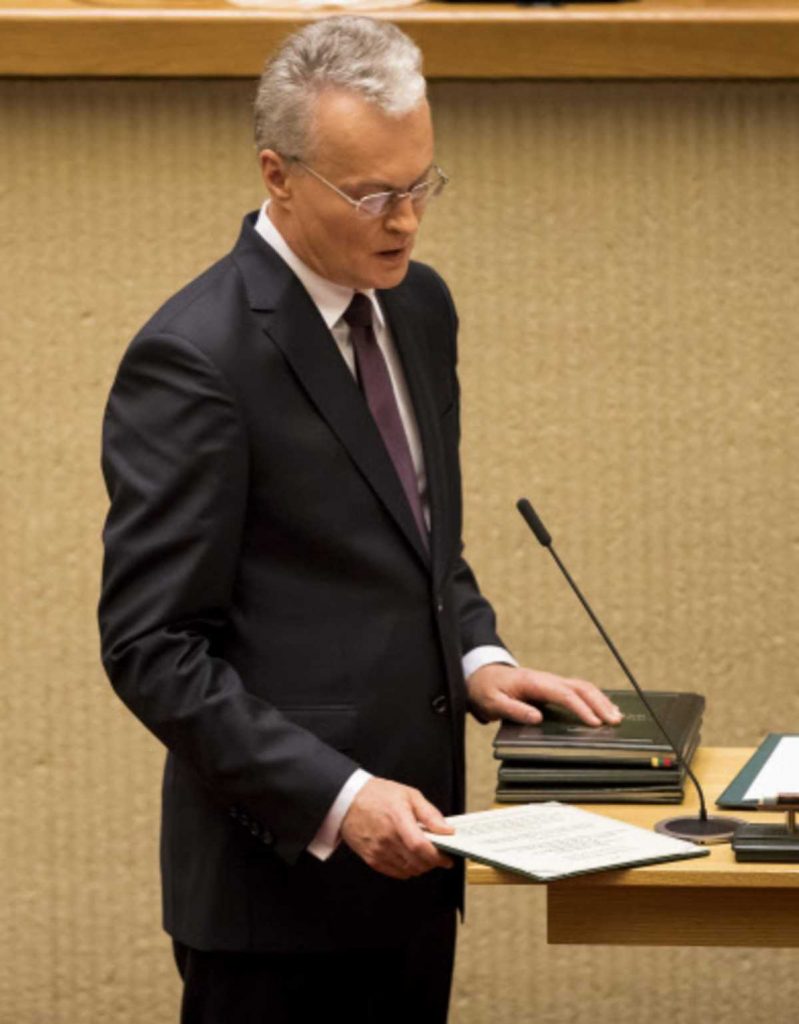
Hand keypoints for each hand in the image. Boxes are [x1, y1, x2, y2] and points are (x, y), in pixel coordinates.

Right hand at [340, 777, 454, 879]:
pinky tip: (409, 858)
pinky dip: (407, 869)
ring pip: (408, 870)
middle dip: (432, 863)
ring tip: (423, 855)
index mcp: (398, 818)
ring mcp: (378, 850)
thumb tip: (447, 830)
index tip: (447, 858)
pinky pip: (395, 872)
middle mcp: (387, 838)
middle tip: (438, 856)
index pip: (420, 846)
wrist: (348, 800)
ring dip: (420, 867)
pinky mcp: (371, 858)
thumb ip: (429, 814)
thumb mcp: (408, 794)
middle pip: (416, 862)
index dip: (437, 856)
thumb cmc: (378, 795)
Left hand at [467, 663, 622, 726]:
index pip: (564, 694)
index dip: (580, 708)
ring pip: (582, 687)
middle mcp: (547, 679)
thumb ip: (513, 709)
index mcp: (534, 682)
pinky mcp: (552, 687)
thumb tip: (537, 718)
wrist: (483, 674)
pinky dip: (594, 698)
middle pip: (580, 687)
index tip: (594, 722)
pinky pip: (578, 690)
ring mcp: (551, 682)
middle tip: (614, 721)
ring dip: (600, 700)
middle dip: (599, 703)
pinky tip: (604, 708)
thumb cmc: (486, 689)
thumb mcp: (492, 701)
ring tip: (616, 716)